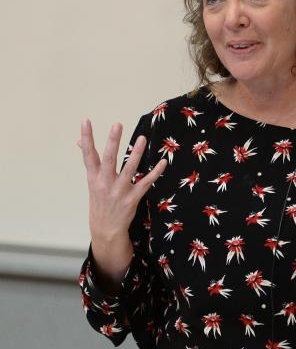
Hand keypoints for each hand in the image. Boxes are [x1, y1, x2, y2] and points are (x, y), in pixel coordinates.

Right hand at [78, 119, 165, 246]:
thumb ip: (90, 160)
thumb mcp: (91, 181)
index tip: (85, 120)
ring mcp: (119, 191)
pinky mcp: (132, 199)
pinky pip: (146, 183)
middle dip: (113, 142)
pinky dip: (155, 172)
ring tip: (142, 138)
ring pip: (129, 169)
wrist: (105, 228)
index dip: (86, 137)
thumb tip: (79, 140)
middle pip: (109, 159)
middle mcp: (105, 183)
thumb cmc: (100, 199)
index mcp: (93, 177)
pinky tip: (163, 162)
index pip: (88, 154)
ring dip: (136, 153)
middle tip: (117, 124)